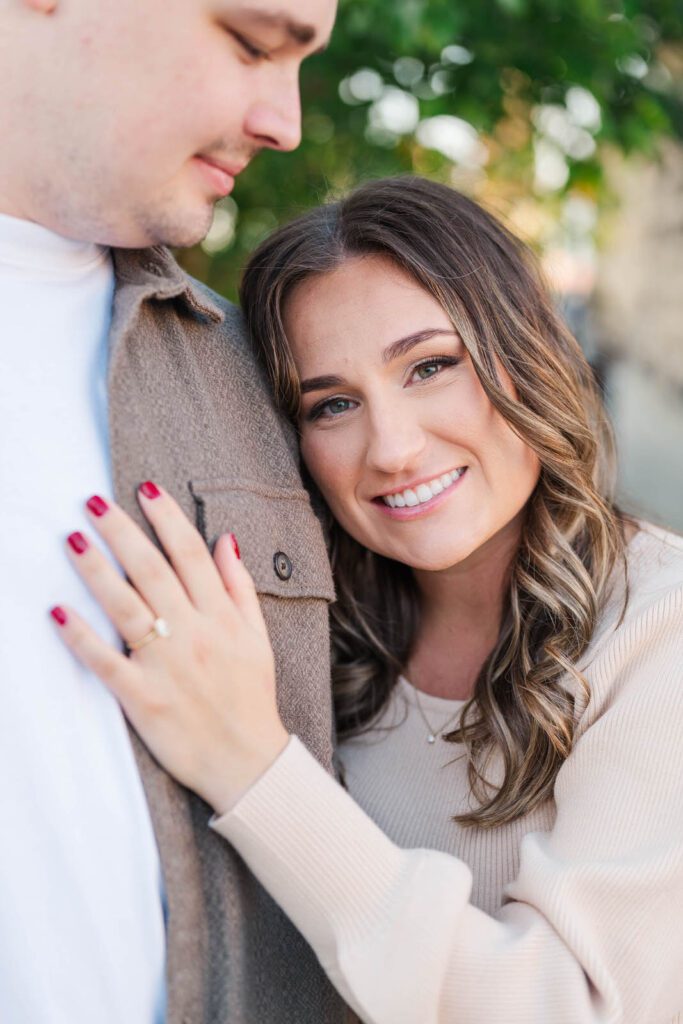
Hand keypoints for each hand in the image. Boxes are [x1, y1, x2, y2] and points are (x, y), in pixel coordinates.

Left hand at [50, 484, 288, 814]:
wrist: (248, 762)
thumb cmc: (251, 697)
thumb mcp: (258, 637)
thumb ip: (239, 587)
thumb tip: (226, 540)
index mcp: (221, 617)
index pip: (190, 554)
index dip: (167, 518)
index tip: (146, 489)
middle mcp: (193, 634)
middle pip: (151, 571)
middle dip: (121, 531)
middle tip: (92, 502)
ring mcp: (166, 666)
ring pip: (126, 607)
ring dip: (97, 570)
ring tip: (72, 540)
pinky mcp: (143, 698)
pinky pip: (106, 662)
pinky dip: (82, 637)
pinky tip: (58, 611)